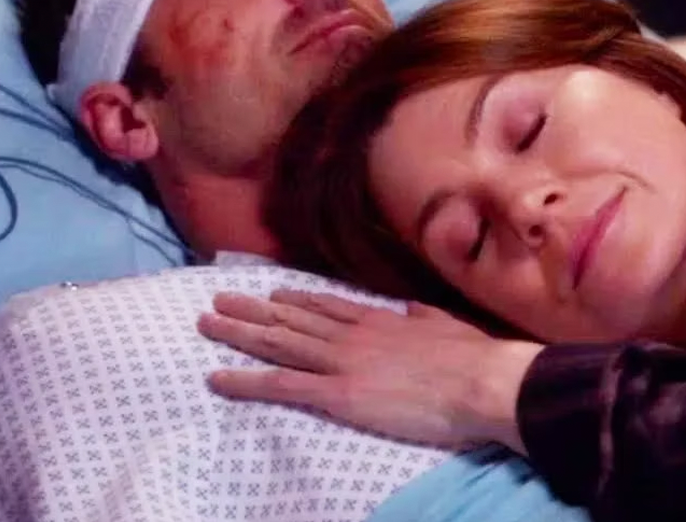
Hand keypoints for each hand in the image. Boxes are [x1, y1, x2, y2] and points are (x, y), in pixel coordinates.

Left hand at [197, 290, 541, 450]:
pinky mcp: (337, 392)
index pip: (327, 306)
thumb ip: (424, 316)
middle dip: (252, 310)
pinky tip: (216, 377)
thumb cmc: (472, 357)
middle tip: (218, 299)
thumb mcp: (447, 325)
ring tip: (206, 322)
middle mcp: (352, 334)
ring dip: (239, 333)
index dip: (295, 300)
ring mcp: (341, 361)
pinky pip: (281, 385)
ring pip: (278, 343)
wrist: (479, 380)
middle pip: (291, 320)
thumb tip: (412, 306)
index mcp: (380, 319)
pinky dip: (246, 380)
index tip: (272, 293)